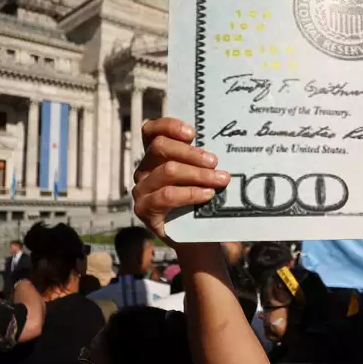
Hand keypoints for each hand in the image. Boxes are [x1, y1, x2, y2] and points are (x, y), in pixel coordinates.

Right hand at [133, 118, 230, 240]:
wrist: (197, 237)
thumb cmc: (201, 201)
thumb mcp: (202, 175)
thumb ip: (202, 159)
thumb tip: (221, 144)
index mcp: (156, 156)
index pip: (151, 131)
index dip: (169, 126)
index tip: (193, 133)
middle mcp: (144, 169)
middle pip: (160, 147)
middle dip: (191, 153)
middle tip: (214, 161)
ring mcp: (141, 189)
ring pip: (167, 171)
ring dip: (198, 174)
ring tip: (220, 179)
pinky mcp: (144, 209)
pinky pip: (166, 195)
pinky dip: (190, 193)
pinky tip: (207, 195)